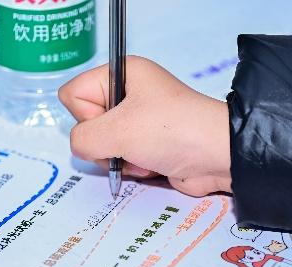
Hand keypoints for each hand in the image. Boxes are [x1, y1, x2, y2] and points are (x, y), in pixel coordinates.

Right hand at [59, 56, 230, 196]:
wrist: (218, 157)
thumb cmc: (172, 132)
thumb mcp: (118, 131)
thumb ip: (83, 138)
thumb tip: (81, 147)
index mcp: (121, 74)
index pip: (73, 93)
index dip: (85, 115)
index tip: (112, 122)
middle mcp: (127, 94)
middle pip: (85, 122)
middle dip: (103, 142)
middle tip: (127, 142)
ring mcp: (136, 120)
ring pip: (100, 145)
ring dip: (118, 158)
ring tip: (141, 156)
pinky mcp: (145, 144)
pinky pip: (118, 158)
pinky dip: (130, 167)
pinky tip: (148, 166)